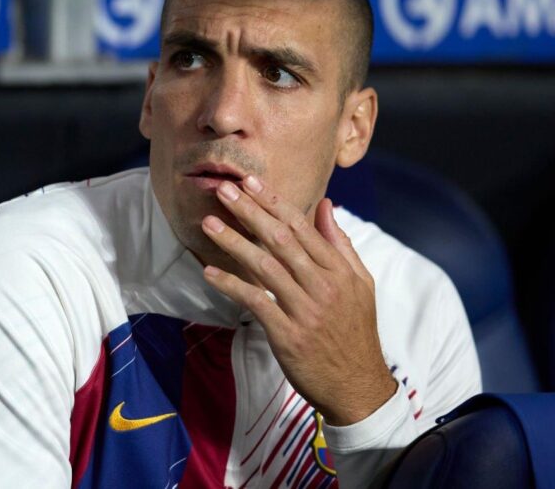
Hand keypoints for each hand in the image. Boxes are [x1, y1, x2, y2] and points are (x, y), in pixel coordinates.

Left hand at [200, 174, 396, 425]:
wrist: (358, 387)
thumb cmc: (355, 331)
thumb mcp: (360, 284)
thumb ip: (339, 244)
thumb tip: (325, 205)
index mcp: (339, 271)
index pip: (301, 228)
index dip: (273, 203)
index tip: (250, 183)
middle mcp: (323, 286)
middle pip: (280, 240)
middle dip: (249, 212)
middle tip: (223, 191)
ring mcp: (305, 310)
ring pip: (265, 267)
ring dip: (234, 242)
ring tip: (209, 223)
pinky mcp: (288, 335)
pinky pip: (255, 303)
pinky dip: (231, 286)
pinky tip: (210, 272)